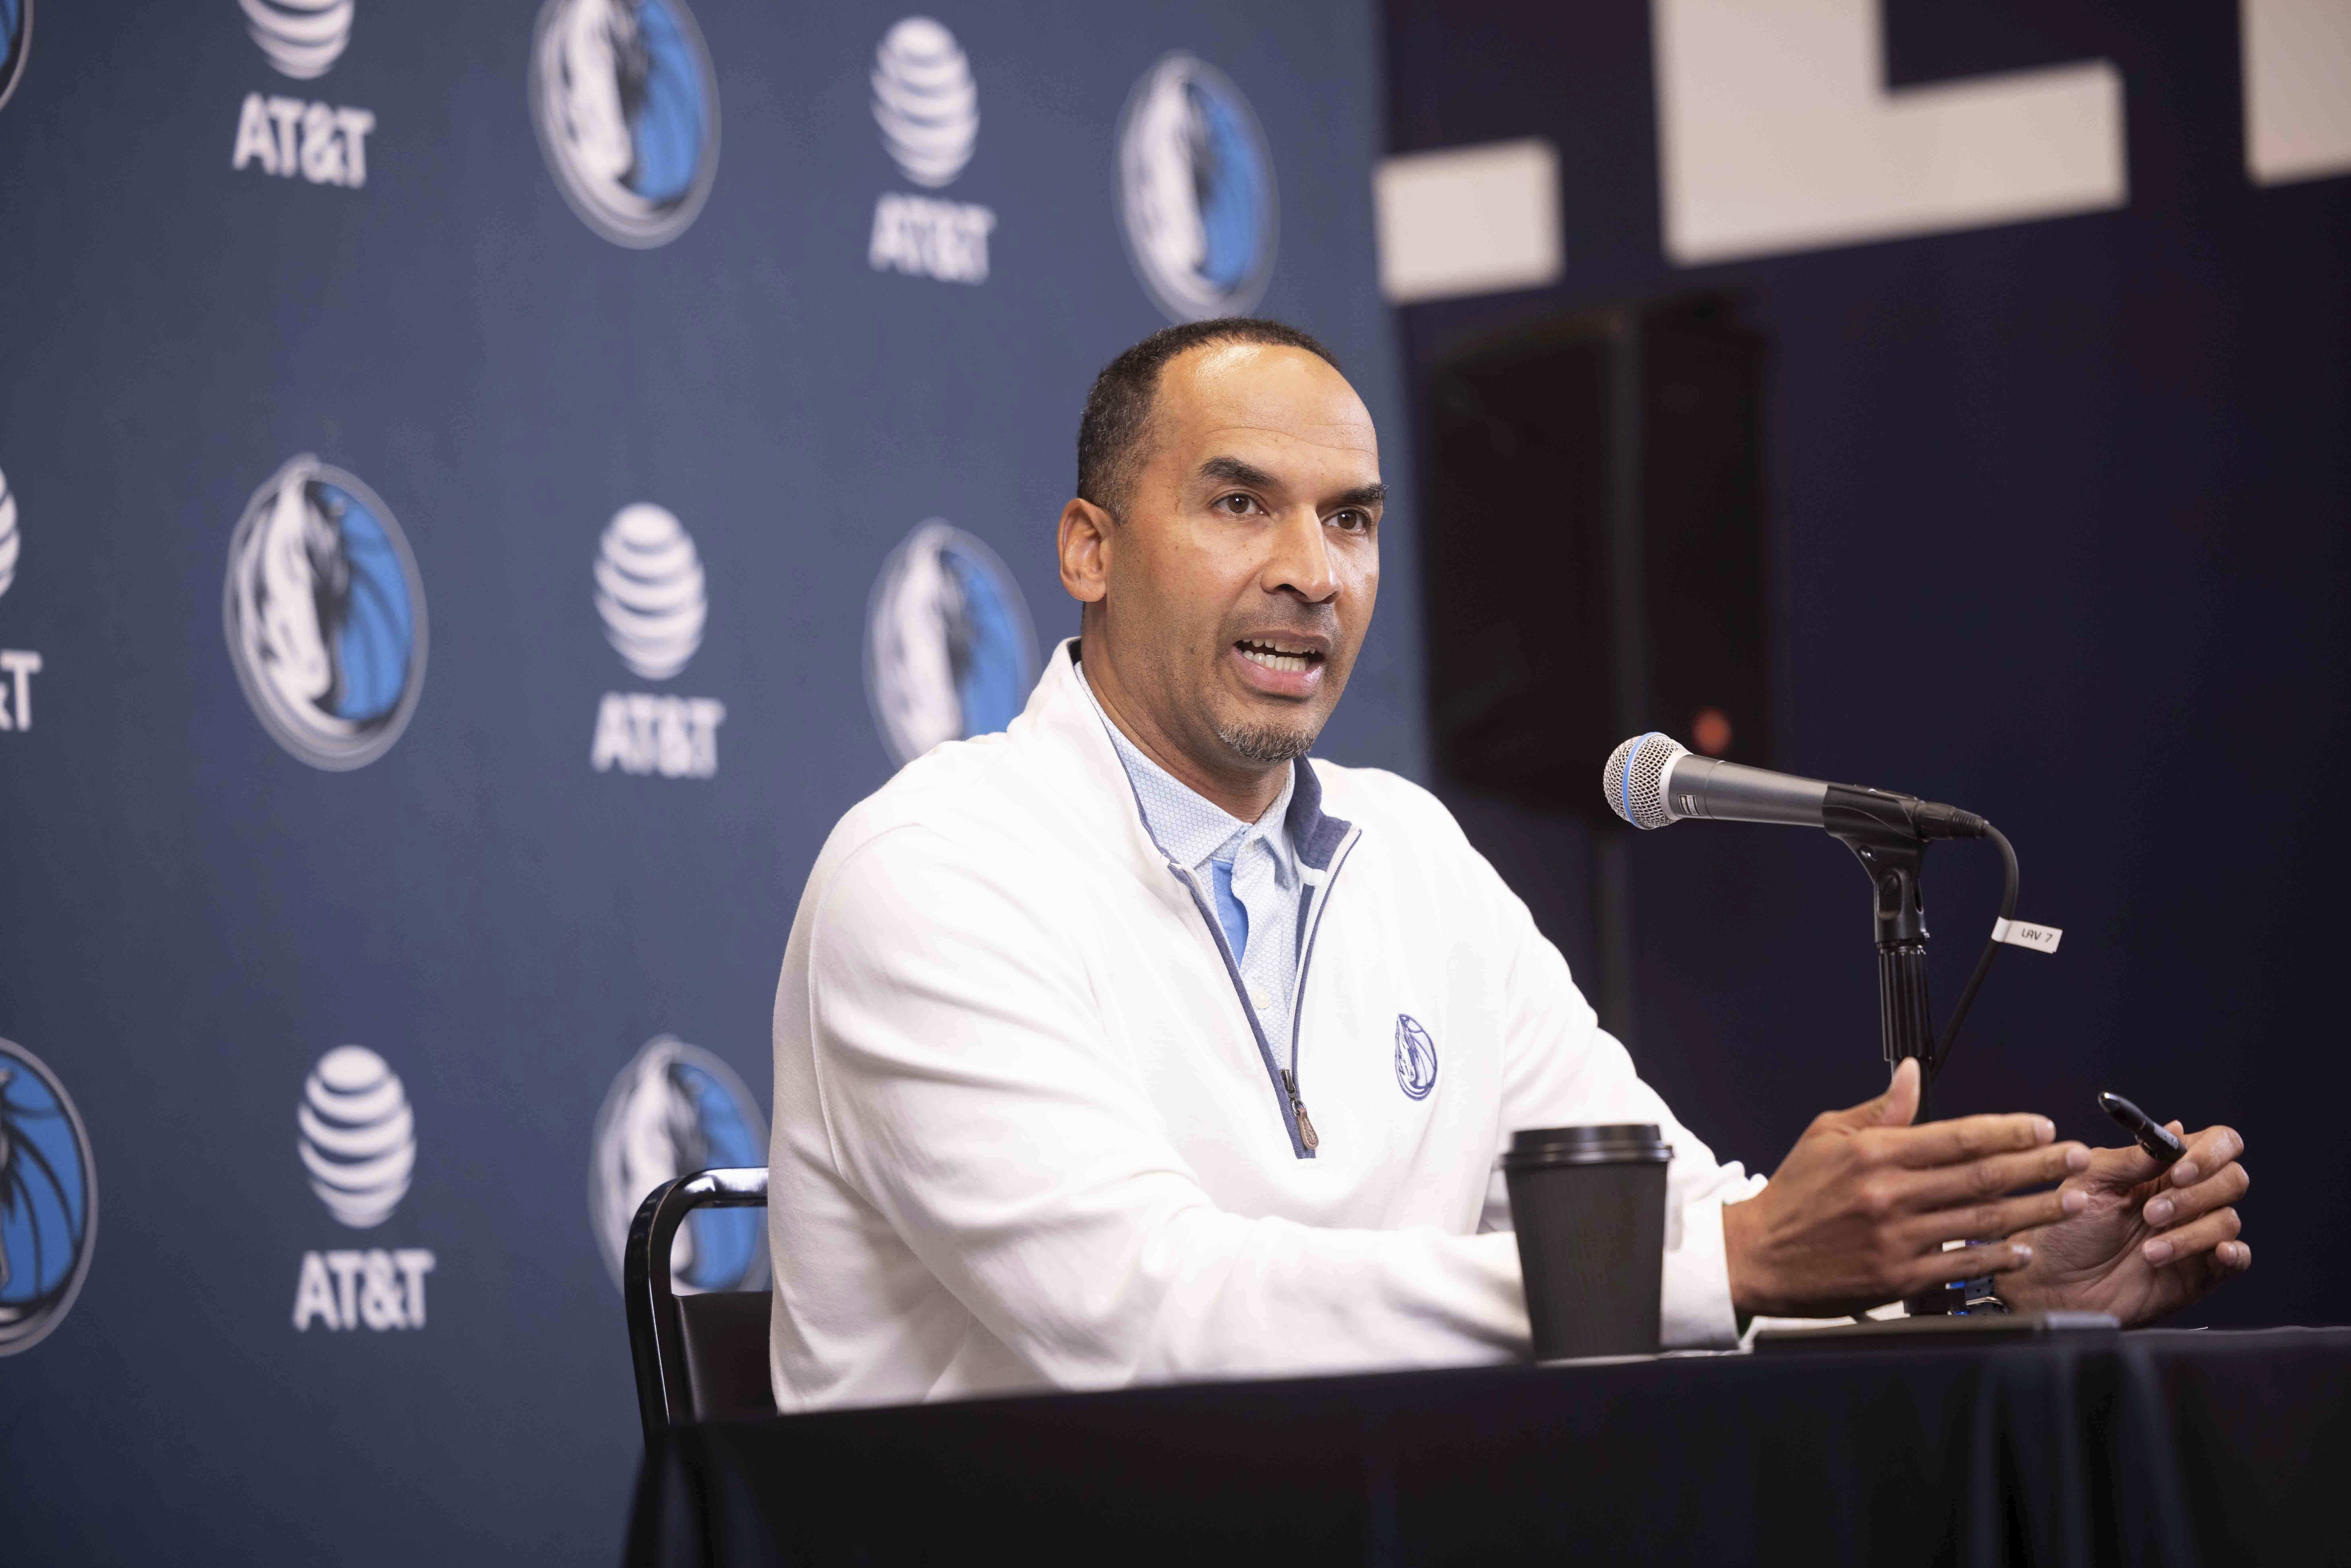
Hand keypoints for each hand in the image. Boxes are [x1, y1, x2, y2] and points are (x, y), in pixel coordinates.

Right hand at [1722, 1058, 2090, 1317]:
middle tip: (2076, 1158)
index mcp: (1875, 1153)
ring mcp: (1897, 1238)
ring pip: (1982, 1220)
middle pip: (1982, 1176)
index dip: (2008, 1130)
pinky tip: (2025, 1247)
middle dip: (2039, 1165)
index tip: (2043, 1127)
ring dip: (2034, 1209)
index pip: (1958, 1136)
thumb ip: (1881, 1109)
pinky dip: (1998, 1256)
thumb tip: (1911, 1073)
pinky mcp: (1898, 1277)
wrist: (1757, 1256)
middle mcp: (1890, 1194)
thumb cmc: (1794, 1195)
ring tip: (2071, 1199)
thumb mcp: (1827, 1135)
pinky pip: (1961, 1265)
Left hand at [1995, 1121, 2250, 1323]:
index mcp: (2163, 1169)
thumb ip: (2132, 1158)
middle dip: (2197, 1195)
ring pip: (2228, 1220)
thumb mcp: (2090, 1182)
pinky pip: (2238, 1258)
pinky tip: (2217, 1253)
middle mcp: (2186, 1198)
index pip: (2217, 1144)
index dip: (2210, 1153)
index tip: (2180, 1171)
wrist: (2054, 1281)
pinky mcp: (2201, 1271)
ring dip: (2190, 1233)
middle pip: (2233, 1179)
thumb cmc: (2066, 1227)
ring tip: (2148, 1250)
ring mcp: (2196, 1233)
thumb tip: (2177, 1128)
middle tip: (2152, 1214)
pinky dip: (2234, 1254)